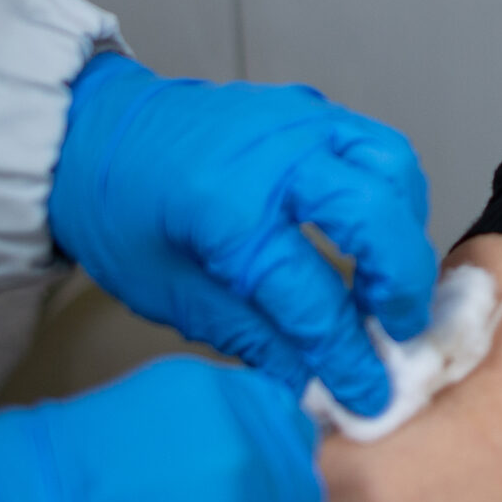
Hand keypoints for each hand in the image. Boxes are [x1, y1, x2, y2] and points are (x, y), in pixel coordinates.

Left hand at [49, 53, 434, 413]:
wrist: (93, 132)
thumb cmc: (121, 215)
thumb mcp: (172, 294)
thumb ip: (254, 337)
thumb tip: (318, 385)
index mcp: (228, 214)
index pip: (311, 296)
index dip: (346, 354)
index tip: (368, 394)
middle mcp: (277, 158)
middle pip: (374, 218)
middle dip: (401, 284)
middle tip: (399, 330)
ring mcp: (302, 121)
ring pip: (393, 168)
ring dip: (407, 230)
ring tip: (393, 279)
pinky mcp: (313, 107)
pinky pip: (377, 145)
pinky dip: (393, 192)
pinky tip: (380, 231)